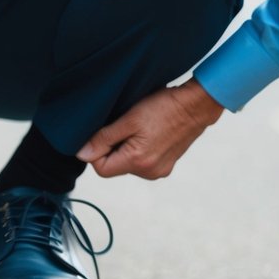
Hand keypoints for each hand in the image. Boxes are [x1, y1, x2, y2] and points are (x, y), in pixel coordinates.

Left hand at [75, 79, 224, 179]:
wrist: (195, 105)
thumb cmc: (163, 107)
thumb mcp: (128, 119)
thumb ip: (104, 138)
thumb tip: (82, 155)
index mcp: (138, 162)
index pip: (101, 169)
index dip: (96, 151)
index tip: (104, 132)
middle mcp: (149, 172)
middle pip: (115, 167)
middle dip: (112, 148)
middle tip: (123, 125)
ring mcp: (159, 170)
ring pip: (128, 164)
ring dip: (126, 148)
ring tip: (138, 127)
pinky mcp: (166, 165)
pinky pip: (142, 162)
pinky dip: (139, 149)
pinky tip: (148, 132)